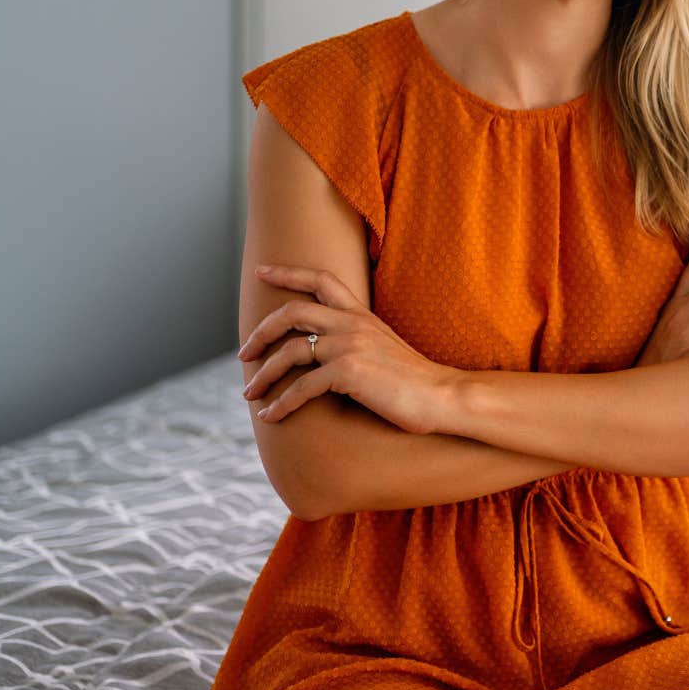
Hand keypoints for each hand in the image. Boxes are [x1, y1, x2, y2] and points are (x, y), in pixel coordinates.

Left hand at [237, 264, 460, 433]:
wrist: (443, 395)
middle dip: (260, 332)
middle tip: (244, 353)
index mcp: (361, 315)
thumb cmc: (416, 380)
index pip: (320, 280)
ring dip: (263, 375)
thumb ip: (358, 341)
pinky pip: (302, 388)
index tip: (261, 272)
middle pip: (291, 313)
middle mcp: (352, 324)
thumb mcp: (384, 348)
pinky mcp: (348, 373)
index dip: (287, 272)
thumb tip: (329, 354)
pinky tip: (271, 417)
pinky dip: (281, 404)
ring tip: (250, 393)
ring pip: (289, 352)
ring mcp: (349, 346)